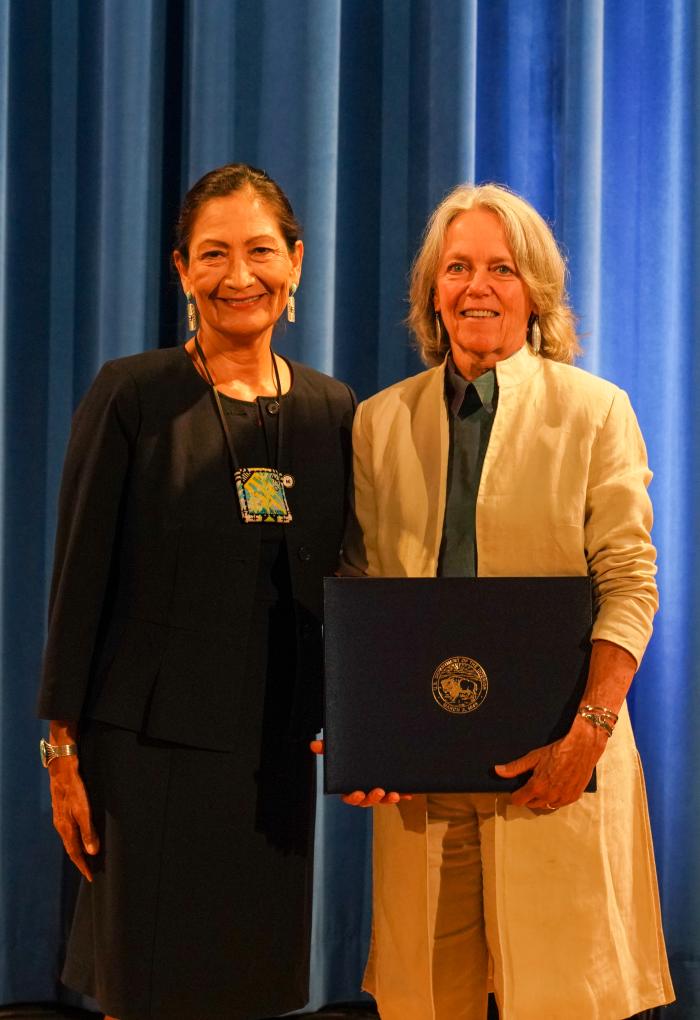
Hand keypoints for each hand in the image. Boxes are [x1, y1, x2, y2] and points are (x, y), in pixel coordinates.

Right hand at [48, 755, 99, 880]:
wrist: (62, 769)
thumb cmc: (75, 789)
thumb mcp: (84, 810)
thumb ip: (88, 831)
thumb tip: (93, 852)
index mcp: (66, 828)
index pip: (75, 853)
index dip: (83, 866)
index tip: (91, 877)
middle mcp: (61, 826)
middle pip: (71, 849)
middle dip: (80, 861)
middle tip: (90, 871)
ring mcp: (60, 818)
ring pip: (69, 840)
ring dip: (78, 850)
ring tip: (87, 857)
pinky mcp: (62, 810)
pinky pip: (69, 831)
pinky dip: (75, 839)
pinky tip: (80, 837)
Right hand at [309, 739, 411, 806]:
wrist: (377, 745)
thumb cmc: (354, 752)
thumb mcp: (340, 748)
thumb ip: (327, 747)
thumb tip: (314, 745)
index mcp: (352, 785)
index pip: (350, 796)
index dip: (353, 797)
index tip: (358, 792)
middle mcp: (366, 790)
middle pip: (367, 801)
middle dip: (372, 798)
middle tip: (378, 792)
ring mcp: (380, 790)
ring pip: (383, 800)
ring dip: (388, 799)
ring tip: (393, 794)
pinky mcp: (393, 787)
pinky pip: (398, 794)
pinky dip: (403, 794)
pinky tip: (408, 792)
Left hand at [494, 714, 607, 809]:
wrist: (581, 748)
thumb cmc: (557, 751)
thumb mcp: (533, 757)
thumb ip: (515, 767)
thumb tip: (497, 771)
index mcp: (537, 787)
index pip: (519, 801)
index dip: (515, 795)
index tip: (516, 791)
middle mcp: (549, 797)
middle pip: (532, 804)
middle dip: (528, 797)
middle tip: (530, 785)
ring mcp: (562, 799)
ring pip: (546, 806)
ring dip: (542, 799)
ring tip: (542, 786)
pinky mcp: (573, 798)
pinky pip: (559, 804)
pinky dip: (555, 799)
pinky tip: (555, 788)